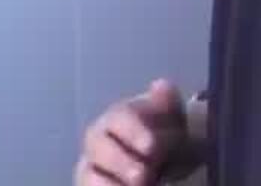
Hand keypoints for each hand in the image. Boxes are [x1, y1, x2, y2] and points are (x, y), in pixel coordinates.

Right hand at [74, 80, 194, 185]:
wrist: (161, 155)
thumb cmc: (162, 131)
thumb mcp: (172, 115)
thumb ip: (167, 102)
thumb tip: (161, 85)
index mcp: (117, 116)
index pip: (119, 119)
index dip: (133, 132)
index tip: (151, 146)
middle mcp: (97, 140)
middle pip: (99, 149)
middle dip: (120, 162)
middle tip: (143, 175)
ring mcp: (90, 165)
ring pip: (87, 174)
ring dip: (107, 184)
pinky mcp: (89, 183)